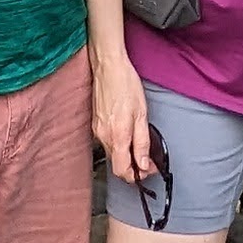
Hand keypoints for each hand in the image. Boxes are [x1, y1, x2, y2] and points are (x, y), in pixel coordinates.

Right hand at [91, 52, 156, 189]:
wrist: (108, 66)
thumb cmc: (126, 85)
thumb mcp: (141, 114)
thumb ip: (142, 142)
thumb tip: (143, 165)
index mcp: (117, 136)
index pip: (122, 171)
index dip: (136, 176)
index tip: (148, 170)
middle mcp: (104, 136)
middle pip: (117, 164)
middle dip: (133, 167)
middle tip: (148, 160)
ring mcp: (97, 131)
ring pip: (112, 154)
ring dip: (126, 156)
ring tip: (139, 146)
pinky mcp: (95, 124)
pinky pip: (107, 143)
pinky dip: (118, 145)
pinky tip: (128, 135)